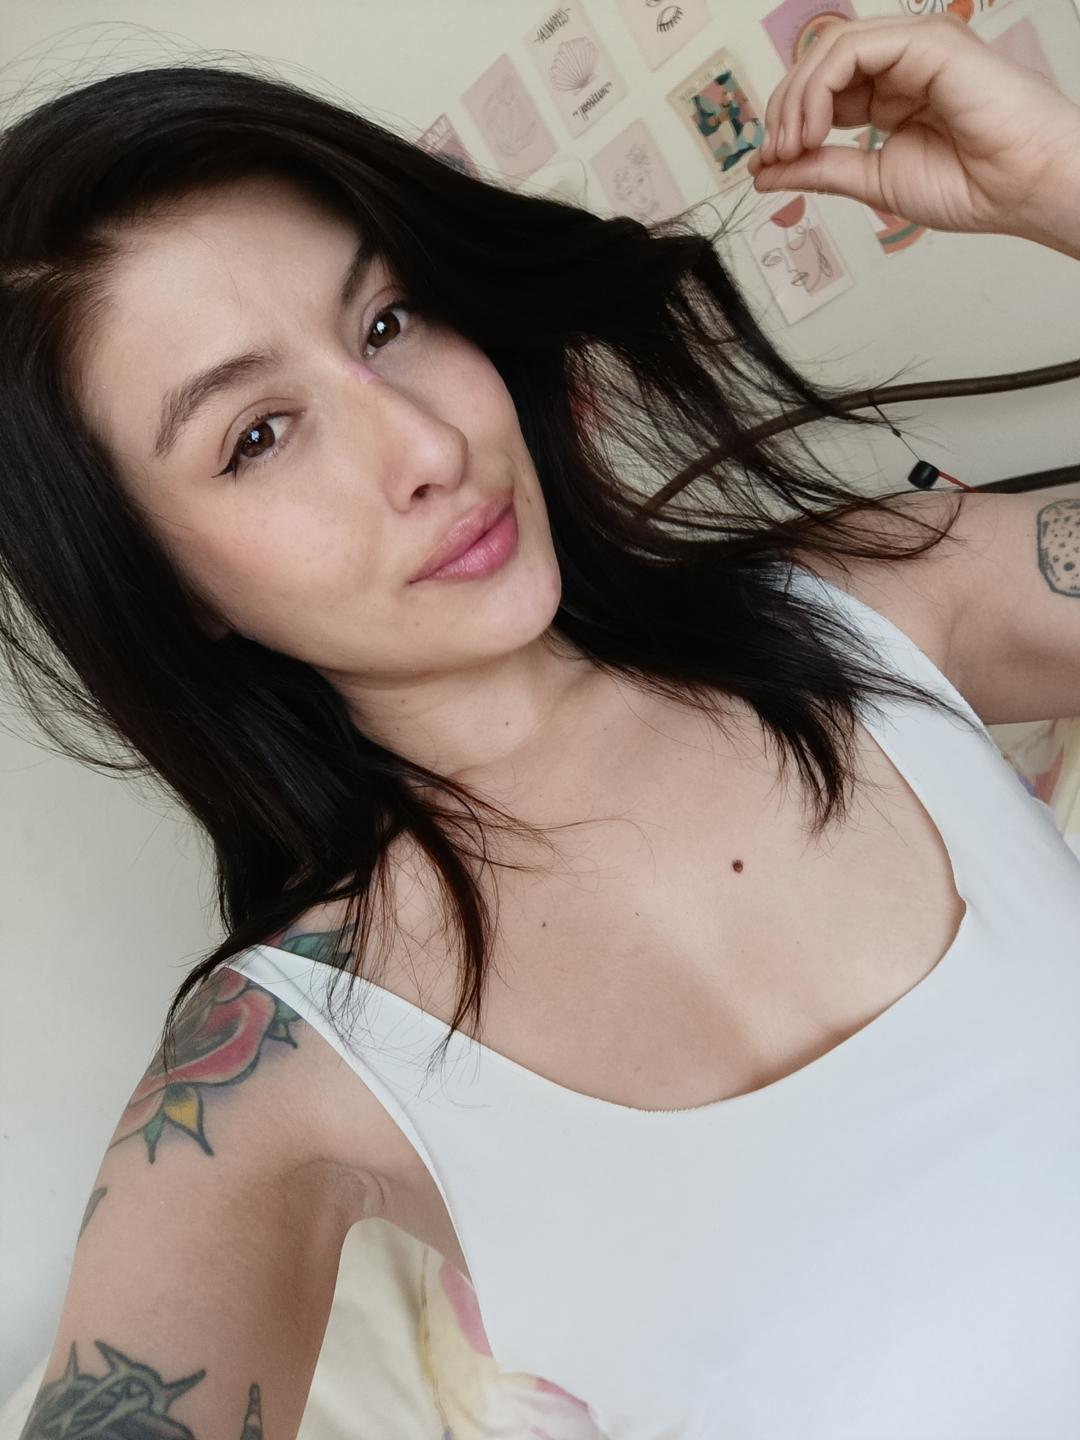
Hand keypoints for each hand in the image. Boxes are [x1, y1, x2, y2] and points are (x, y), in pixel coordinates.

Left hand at [746, 14, 1079, 257]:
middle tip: (774, 157)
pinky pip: (850, 48)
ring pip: (828, 49)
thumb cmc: (972, 186)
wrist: (1021, 188)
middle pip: (817, 64)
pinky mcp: (925, 41)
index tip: (768, 165)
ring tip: (791, 148)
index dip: (787, 122)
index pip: (821, 90)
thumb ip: (821, 170)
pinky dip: (819, 88)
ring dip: (795, 99)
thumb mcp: (873, 180)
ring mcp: (914, 48)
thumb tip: (765, 172)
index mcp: (891, 95)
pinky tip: (814, 129)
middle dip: (783, 109)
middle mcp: (900, 65)